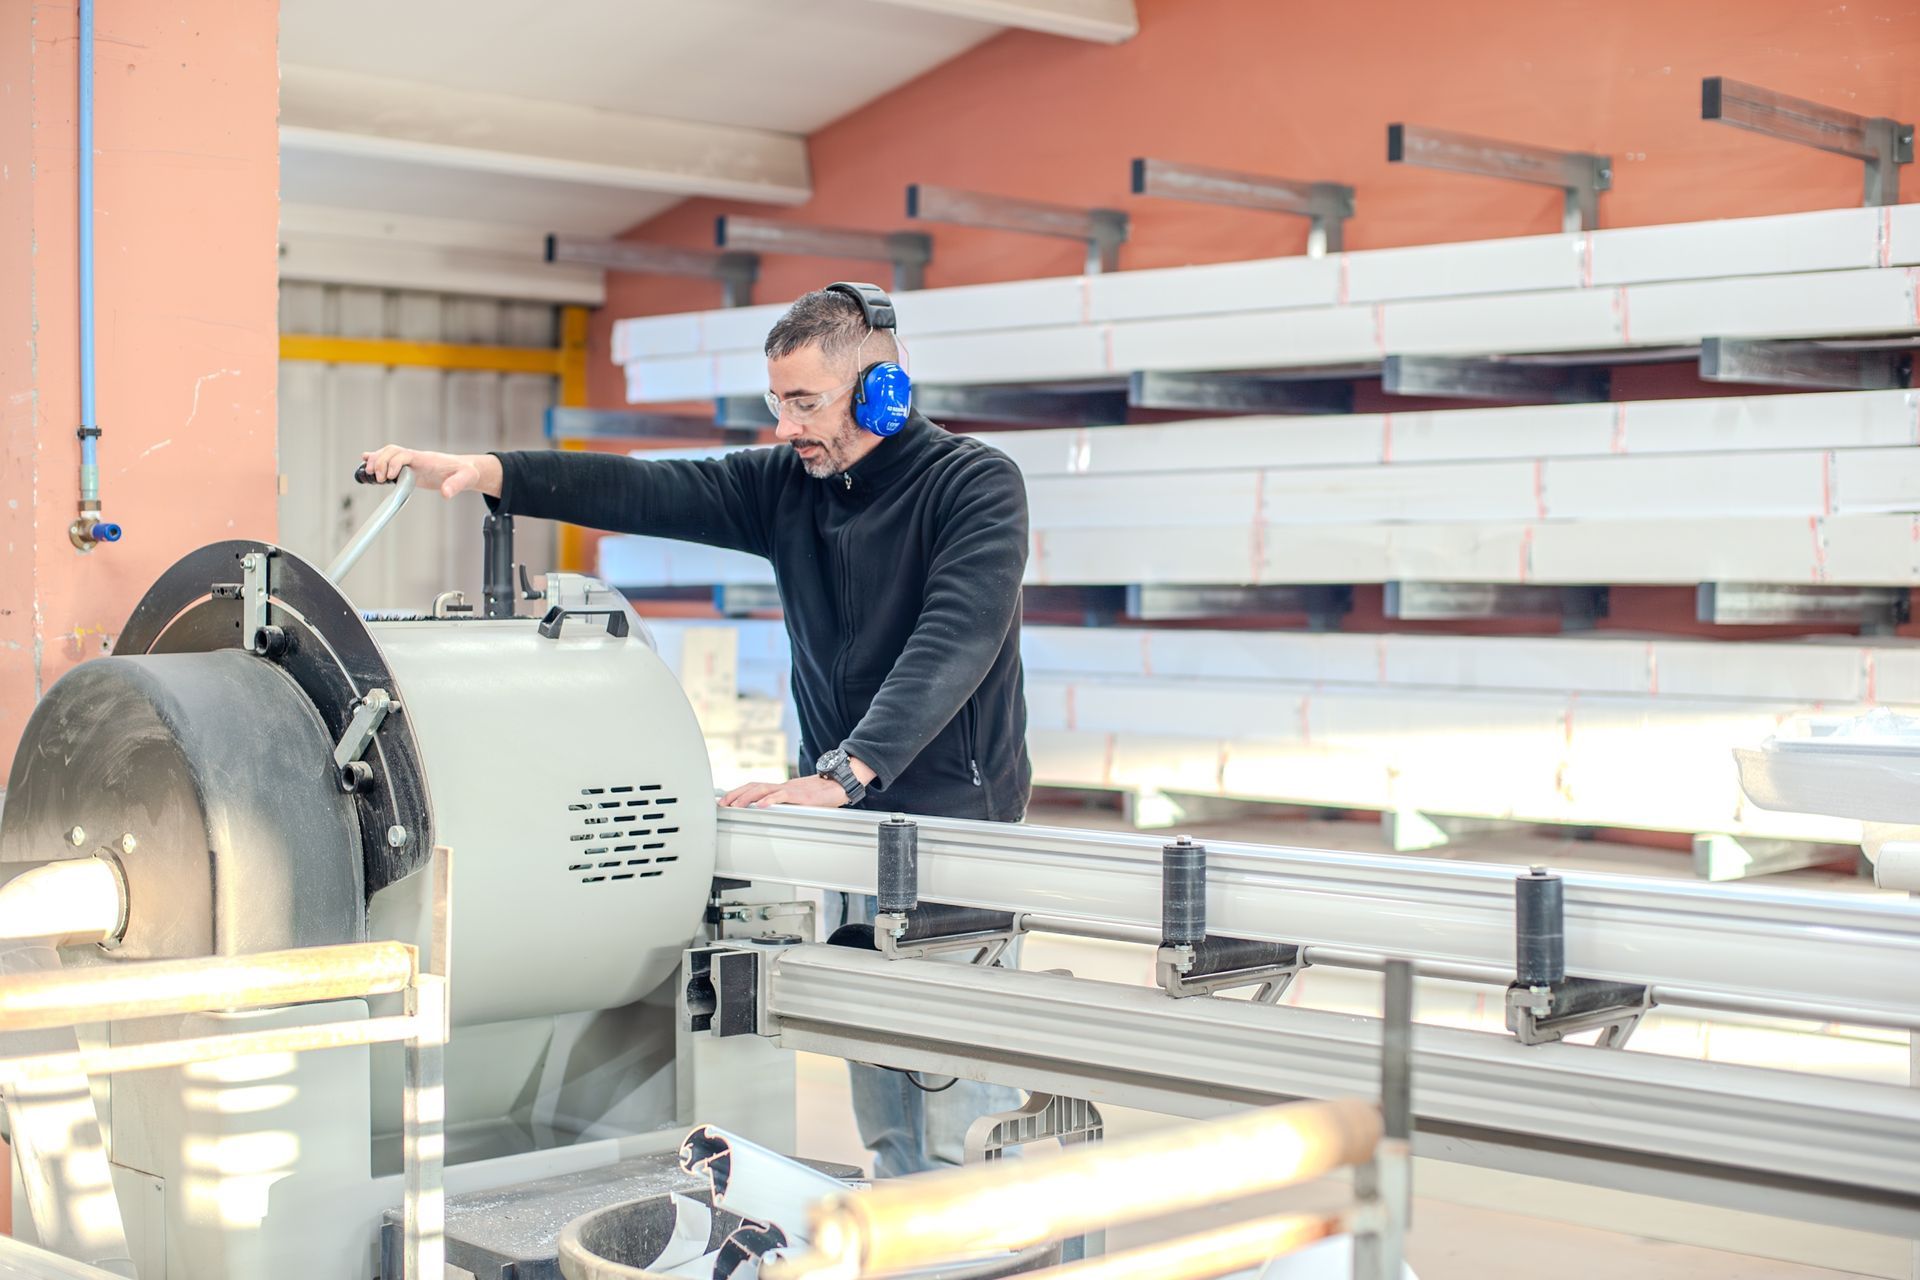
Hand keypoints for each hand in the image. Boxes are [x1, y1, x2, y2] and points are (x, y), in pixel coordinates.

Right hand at [360, 445, 501, 498]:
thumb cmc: (466, 472)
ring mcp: (411, 461)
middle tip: (378, 478)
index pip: (404, 454)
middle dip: (380, 461)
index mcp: (426, 459)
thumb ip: (456, 485)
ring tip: (369, 473)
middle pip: (392, 450)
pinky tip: (365, 461)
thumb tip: (446, 494)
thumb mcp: (466, 478)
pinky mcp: (409, 468)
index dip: (394, 463)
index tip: (390, 477)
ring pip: (388, 453)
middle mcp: (416, 457)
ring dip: (376, 460)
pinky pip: (390, 460)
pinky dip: (377, 459)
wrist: (465, 469)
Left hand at [721, 774, 853, 809]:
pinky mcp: (801, 794)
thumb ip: (787, 807)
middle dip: (735, 795)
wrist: (839, 784)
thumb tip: (774, 818)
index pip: (754, 788)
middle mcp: (782, 787)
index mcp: (780, 789)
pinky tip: (761, 805)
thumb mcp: (800, 802)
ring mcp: (791, 790)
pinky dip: (770, 800)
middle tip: (722, 804)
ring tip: (735, 805)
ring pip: (763, 789)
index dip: (737, 793)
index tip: (724, 801)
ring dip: (747, 797)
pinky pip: (783, 795)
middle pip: (753, 786)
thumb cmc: (822, 796)